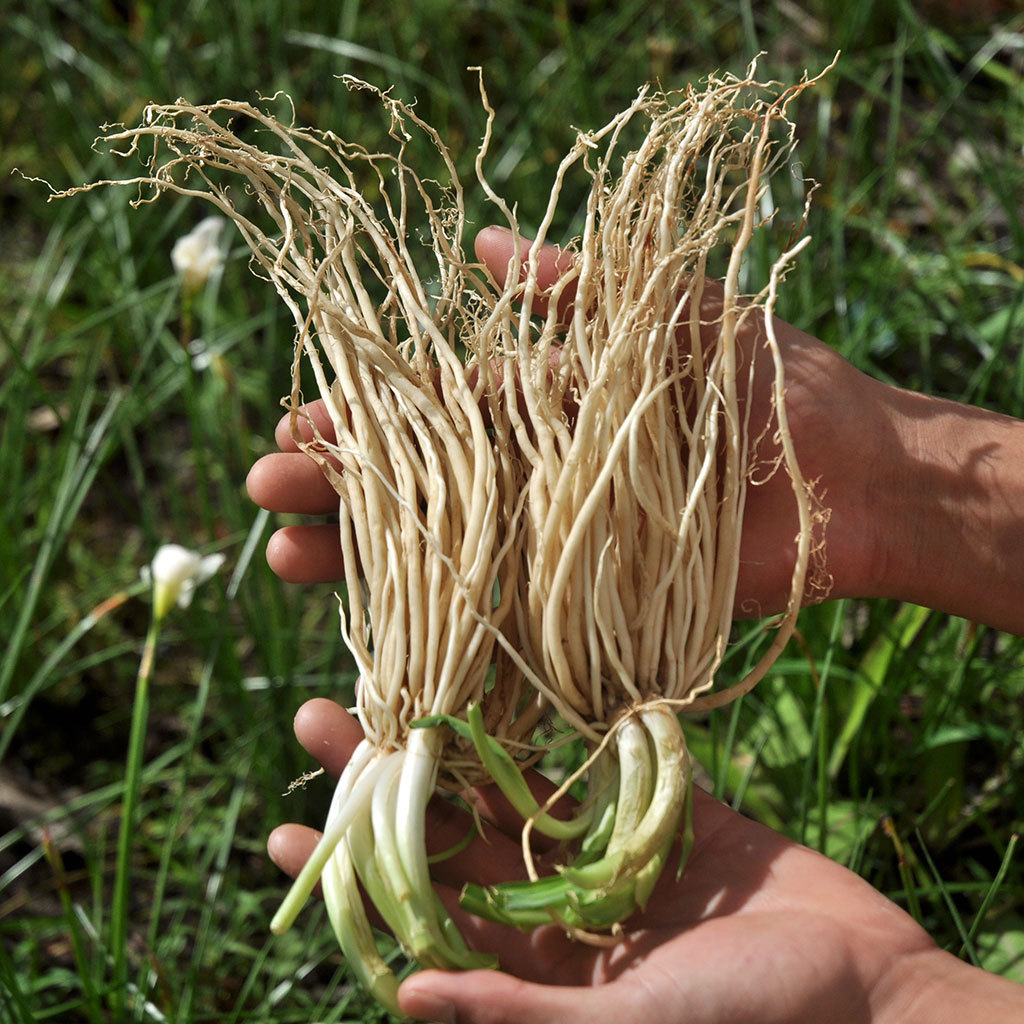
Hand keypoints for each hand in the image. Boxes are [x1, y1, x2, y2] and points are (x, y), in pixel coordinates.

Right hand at [246, 227, 883, 616]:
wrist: (853, 477)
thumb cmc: (766, 384)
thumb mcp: (669, 314)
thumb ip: (578, 292)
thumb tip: (481, 245)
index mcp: (549, 406)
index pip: (433, 412)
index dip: (366, 417)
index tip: (296, 422)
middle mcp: (541, 478)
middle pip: (422, 487)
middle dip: (340, 487)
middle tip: (264, 494)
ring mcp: (560, 547)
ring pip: (446, 556)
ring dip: (365, 560)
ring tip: (285, 561)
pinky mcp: (591, 608)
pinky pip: (507, 624)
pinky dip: (449, 634)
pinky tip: (384, 641)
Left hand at [269, 698, 1023, 1023]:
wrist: (869, 995)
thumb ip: (522, 1012)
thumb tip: (406, 997)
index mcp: (538, 966)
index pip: (416, 914)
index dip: (350, 877)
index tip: (281, 833)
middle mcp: (560, 906)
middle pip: (449, 834)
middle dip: (384, 782)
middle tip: (317, 720)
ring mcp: (613, 855)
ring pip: (513, 789)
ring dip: (455, 739)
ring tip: (396, 682)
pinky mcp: (669, 812)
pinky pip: (608, 763)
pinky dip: (570, 725)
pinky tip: (519, 672)